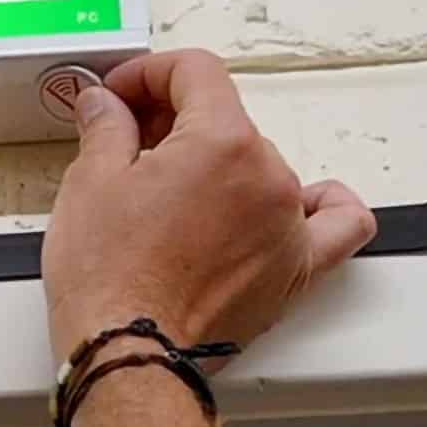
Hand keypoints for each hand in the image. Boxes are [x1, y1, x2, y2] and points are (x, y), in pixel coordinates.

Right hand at [42, 50, 376, 362]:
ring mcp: (287, 224)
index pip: (195, 73)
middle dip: (173, 125)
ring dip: (220, 167)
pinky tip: (299, 202)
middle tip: (125, 150)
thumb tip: (105, 104)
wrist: (127, 354)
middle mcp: (268, 176)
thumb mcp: (88, 185)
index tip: (121, 95)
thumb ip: (105, 127)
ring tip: (175, 194)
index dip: (148, 74)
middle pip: (225, 120)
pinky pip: (338, 225)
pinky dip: (323, 206)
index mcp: (221, 142)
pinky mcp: (293, 270)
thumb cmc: (109, 282)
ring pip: (262, 166)